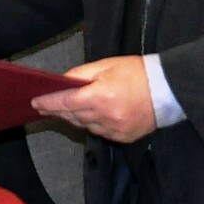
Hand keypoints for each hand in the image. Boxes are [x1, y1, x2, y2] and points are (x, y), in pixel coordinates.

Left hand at [32, 56, 156, 142]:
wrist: (168, 90)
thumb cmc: (137, 72)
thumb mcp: (107, 65)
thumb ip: (82, 74)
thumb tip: (63, 82)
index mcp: (101, 96)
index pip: (66, 102)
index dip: (49, 103)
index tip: (36, 103)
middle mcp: (105, 117)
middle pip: (73, 116)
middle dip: (59, 110)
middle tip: (46, 105)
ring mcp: (114, 130)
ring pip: (85, 126)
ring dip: (75, 117)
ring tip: (68, 108)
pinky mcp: (123, 138)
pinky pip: (99, 132)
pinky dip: (92, 124)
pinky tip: (91, 115)